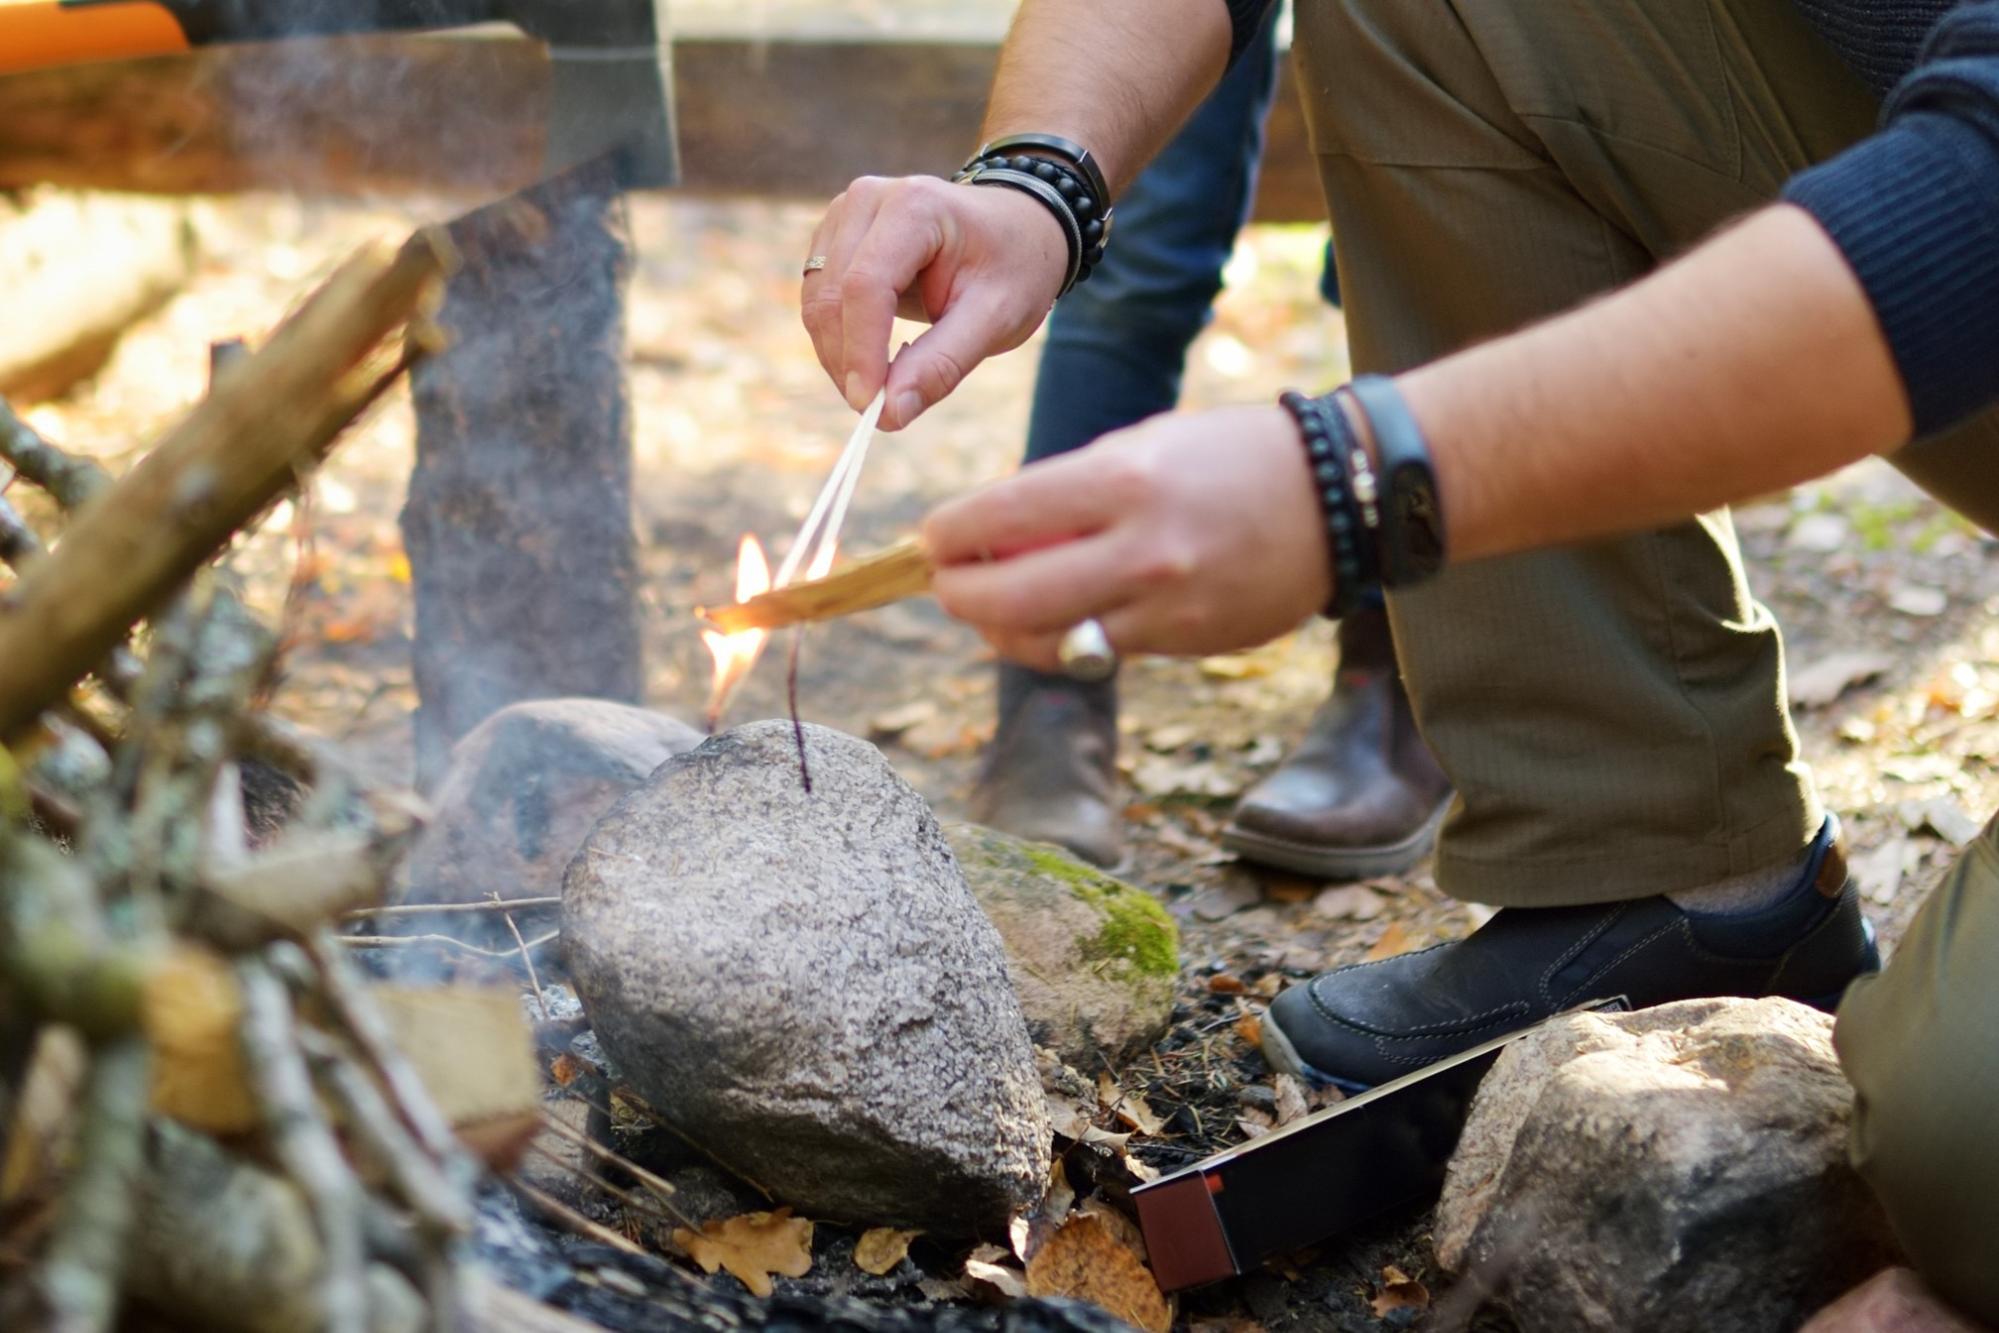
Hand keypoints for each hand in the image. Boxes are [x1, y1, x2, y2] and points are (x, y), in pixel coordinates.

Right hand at [801, 176, 1067, 430]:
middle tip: (880, 413)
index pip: (866, 285)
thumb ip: (942, 365)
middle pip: (832, 295)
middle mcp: (868, 200)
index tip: (870, 407)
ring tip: (884, 389)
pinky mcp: (834, 238)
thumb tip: (888, 415)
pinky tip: (875, 361)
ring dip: (839, 357)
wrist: (1015, 230)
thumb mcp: (995, 319)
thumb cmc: (1013, 269)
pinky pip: (818, 300)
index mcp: (915, 207)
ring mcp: (844, 215)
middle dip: (848, 363)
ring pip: (816, 302)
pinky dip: (839, 341)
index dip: (861, 351)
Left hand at [921, 405, 1335, 668]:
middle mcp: (1139, 548)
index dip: (949, 535)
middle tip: (945, 585)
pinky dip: (1060, 643)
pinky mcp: (1185, 641)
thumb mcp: (1144, 445)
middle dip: (958, 594)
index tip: (932, 538)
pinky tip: (1050, 625)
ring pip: (1046, 640)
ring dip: (1001, 631)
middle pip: (1007, 594)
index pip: (1000, 516)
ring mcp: (1163, 604)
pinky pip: (1096, 653)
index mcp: (1122, 479)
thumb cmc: (1231, 457)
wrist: (1341, 496)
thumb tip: (995, 528)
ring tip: (990, 612)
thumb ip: (1071, 489)